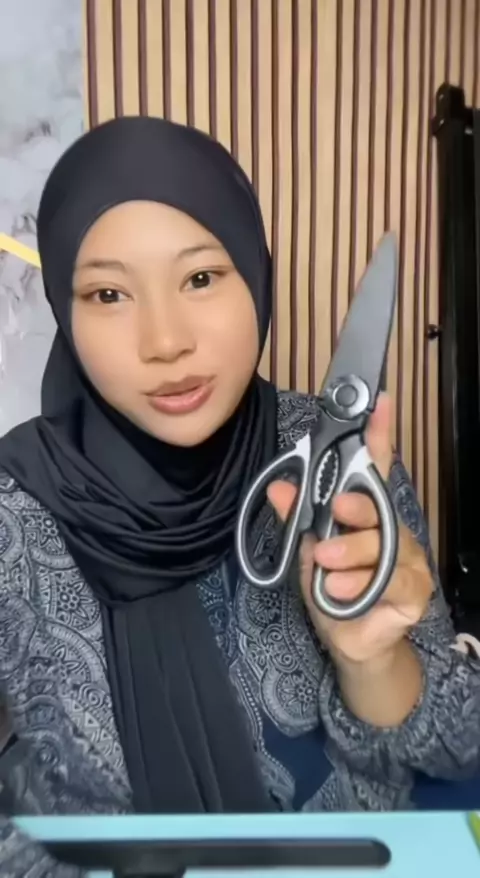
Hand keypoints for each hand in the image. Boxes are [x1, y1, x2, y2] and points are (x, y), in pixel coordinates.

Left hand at [267, 394, 432, 667]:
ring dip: (351, 554)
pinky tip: (338, 592)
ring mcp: (407, 560)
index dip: (377, 435)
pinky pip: (390, 582)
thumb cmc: (332, 590)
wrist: (348, 642)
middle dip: (358, 505)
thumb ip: (296, 520)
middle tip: (336, 508)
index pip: (374, 467)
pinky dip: (359, 586)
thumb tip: (279, 487)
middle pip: (379, 506)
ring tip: (325, 566)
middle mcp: (390, 530)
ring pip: (383, 546)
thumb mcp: (306, 552)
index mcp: (364, 514)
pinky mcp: (414, 591)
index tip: (379, 404)